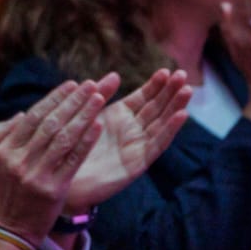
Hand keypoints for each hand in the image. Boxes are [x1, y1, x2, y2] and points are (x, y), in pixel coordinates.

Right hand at [0, 78, 106, 244]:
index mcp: (5, 150)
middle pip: (51, 123)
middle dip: (73, 101)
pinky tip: (97, 126)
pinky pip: (73, 160)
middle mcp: (20, 160)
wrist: (6, 231)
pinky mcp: (53, 190)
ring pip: (64, 138)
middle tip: (90, 85)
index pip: (34, 117)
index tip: (71, 84)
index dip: (54, 98)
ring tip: (98, 98)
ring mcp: (37, 175)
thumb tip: (22, 114)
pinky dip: (86, 142)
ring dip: (83, 115)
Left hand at [63, 68, 190, 212]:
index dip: (155, 84)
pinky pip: (157, 144)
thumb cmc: (71, 146)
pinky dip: (170, 130)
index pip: (144, 97)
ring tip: (187, 90)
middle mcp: (132, 130)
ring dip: (175, 107)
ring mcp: (137, 147)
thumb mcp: (88, 115)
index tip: (166, 70)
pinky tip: (181, 115)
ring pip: (161, 123)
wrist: (63, 179)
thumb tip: (115, 75)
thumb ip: (101, 95)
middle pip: (157, 108)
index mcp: (121, 117)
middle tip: (182, 74)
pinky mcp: (137, 164)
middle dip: (170, 91)